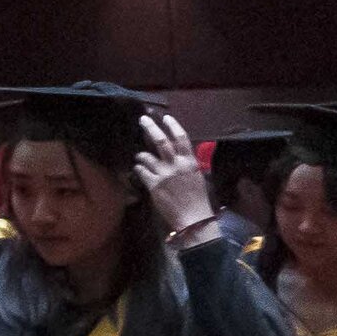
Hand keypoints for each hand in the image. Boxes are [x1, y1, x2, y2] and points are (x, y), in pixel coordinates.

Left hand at [133, 110, 213, 231]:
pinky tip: (139, 170)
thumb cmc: (198, 199)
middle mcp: (177, 165)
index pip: (182, 138)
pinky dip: (138, 168)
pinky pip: (141, 171)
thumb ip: (186, 164)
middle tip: (142, 119)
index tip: (165, 117)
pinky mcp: (153, 185)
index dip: (173, 126)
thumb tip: (178, 155)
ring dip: (141, 155)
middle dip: (150, 128)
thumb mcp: (196, 177)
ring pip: (146, 156)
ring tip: (140, 157)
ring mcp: (164, 174)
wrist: (193, 218)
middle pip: (161, 141)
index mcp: (190, 162)